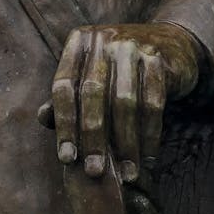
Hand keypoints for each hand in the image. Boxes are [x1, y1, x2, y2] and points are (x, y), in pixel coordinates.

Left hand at [50, 22, 198, 182]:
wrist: (171, 43)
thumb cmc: (120, 67)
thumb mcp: (91, 73)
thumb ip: (69, 95)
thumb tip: (42, 118)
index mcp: (79, 42)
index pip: (64, 86)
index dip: (63, 123)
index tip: (66, 158)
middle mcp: (103, 39)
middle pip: (92, 93)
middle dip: (93, 137)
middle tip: (95, 171)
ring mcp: (132, 46)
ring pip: (125, 101)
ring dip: (126, 143)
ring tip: (128, 174)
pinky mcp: (158, 58)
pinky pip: (152, 102)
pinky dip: (150, 134)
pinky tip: (148, 159)